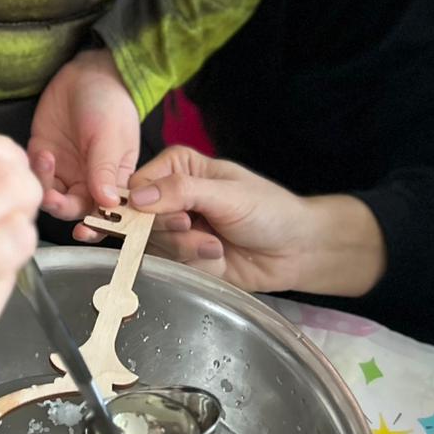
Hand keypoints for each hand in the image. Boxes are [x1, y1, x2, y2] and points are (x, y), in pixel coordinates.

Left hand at [29, 47, 140, 221]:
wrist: (87, 73)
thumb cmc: (109, 103)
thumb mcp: (111, 136)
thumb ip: (106, 170)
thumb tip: (108, 204)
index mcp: (114, 181)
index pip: (107, 214)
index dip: (97, 227)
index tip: (85, 231)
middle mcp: (89, 181)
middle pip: (74, 210)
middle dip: (62, 208)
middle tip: (52, 198)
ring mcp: (64, 170)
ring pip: (51, 196)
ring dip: (45, 188)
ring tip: (47, 161)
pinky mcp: (43, 156)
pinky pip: (34, 176)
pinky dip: (34, 171)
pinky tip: (41, 153)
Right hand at [128, 146, 385, 296]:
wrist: (297, 251)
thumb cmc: (267, 210)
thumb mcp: (226, 195)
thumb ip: (181, 192)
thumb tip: (136, 198)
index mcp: (180, 168)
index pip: (138, 184)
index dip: (137, 204)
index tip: (149, 216)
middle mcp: (172, 196)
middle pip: (140, 218)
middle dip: (169, 229)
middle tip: (191, 227)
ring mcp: (178, 229)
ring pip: (155, 244)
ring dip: (186, 249)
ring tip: (217, 247)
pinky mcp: (186, 258)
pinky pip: (173, 265)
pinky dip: (196, 265)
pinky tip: (220, 259)